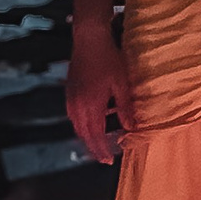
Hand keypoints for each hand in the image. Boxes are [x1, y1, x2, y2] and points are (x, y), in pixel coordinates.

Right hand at [66, 27, 134, 163]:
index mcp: (91, 105)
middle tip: (103, 158)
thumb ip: (125, 108)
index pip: (95, 136)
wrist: (89, 38)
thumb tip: (130, 127)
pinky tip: (91, 123)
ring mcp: (71, 99)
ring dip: (88, 137)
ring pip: (77, 126)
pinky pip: (74, 116)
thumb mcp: (122, 84)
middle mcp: (78, 105)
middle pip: (84, 135)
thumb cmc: (107, 58)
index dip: (101, 151)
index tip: (108, 161)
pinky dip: (83, 124)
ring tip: (98, 143)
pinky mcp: (69, 92)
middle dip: (93, 148)